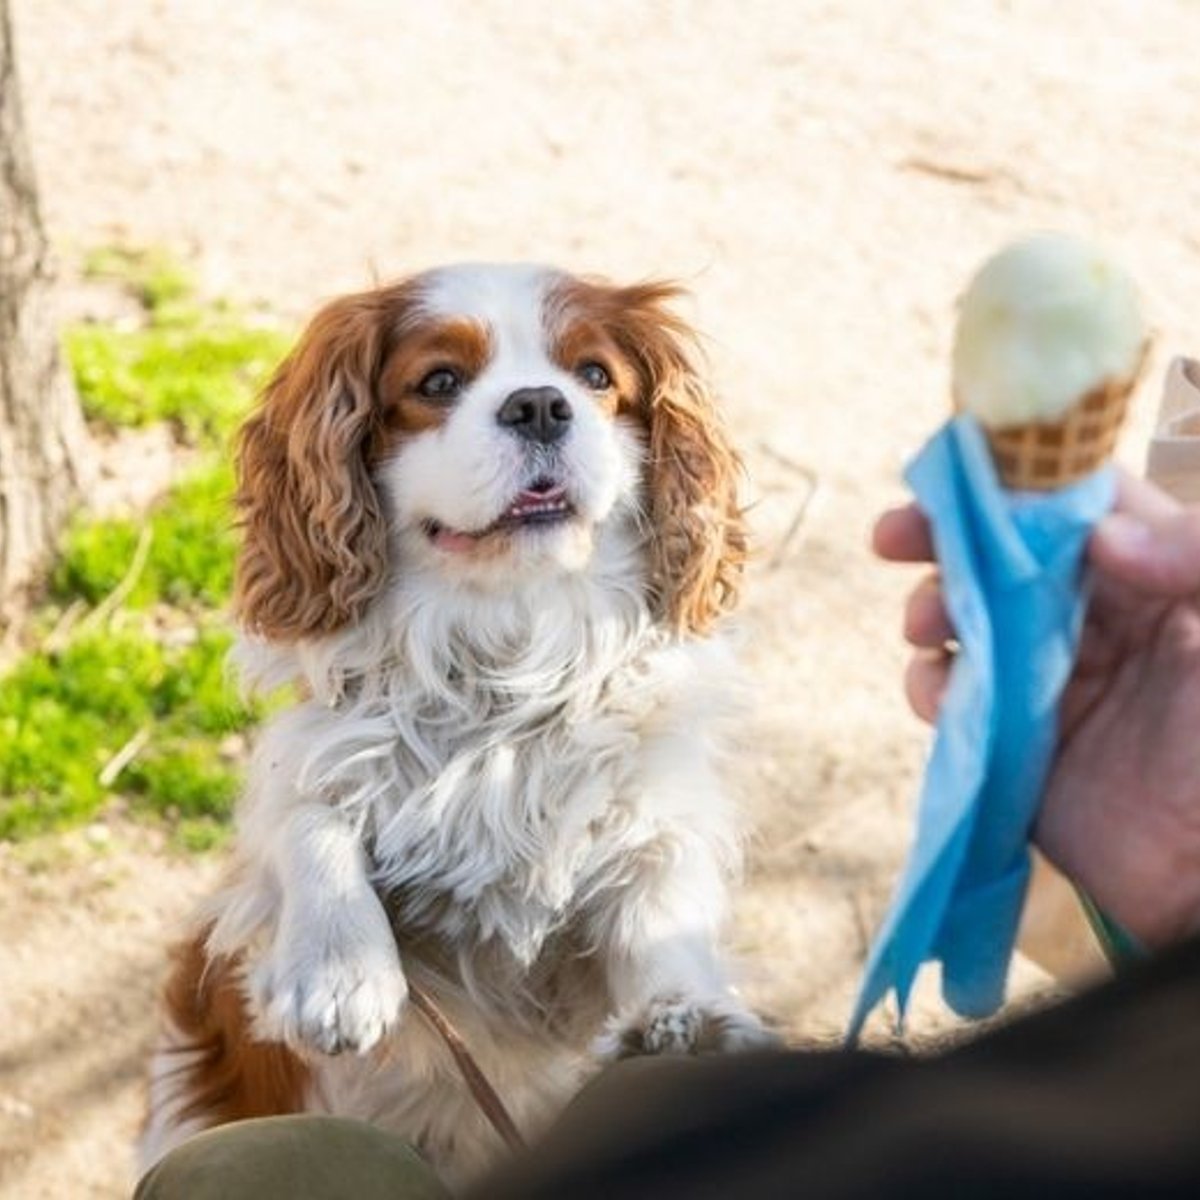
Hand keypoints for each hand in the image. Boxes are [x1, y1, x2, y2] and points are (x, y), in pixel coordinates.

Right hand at [875, 470, 1199, 947]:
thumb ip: (1193, 559)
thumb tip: (1097, 534)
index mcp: (1148, 584)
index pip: (1067, 511)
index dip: (1008, 485)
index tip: (953, 477)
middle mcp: (1089, 624)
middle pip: (998, 559)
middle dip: (939, 541)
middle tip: (893, 536)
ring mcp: (1043, 684)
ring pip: (962, 623)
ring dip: (928, 611)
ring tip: (924, 625)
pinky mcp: (1008, 744)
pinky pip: (950, 702)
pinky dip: (929, 688)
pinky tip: (936, 691)